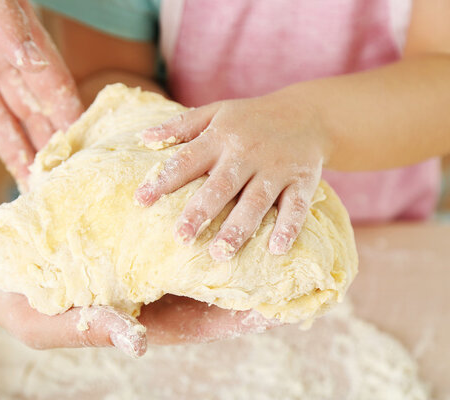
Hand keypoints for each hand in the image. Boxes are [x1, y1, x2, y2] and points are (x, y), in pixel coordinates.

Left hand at [0, 0, 82, 186]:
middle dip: (46, 146)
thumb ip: (8, 24)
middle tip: (60, 179)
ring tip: (29, 183)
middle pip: (27, 111)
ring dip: (13, 152)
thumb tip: (35, 61)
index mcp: (14, 38)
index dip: (69, 115)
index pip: (51, 84)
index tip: (84, 145)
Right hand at [0, 247, 276, 355]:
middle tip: (286, 268)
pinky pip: (170, 232)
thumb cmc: (23, 303)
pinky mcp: (132, 239)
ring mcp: (143, 264)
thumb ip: (95, 329)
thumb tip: (135, 341)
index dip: (234, 320)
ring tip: (261, 227)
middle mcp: (150, 292)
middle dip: (245, 283)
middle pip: (207, 291)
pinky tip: (214, 201)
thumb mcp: (53, 324)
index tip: (272, 311)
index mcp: (140, 319)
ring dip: (225, 248)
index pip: (198, 323)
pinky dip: (193, 222)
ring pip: (194, 261)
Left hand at [135, 92, 329, 259]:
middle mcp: (247, 153)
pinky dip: (288, 227)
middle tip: (182, 238)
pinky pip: (296, 206)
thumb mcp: (215, 112)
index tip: (141, 201)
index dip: (164, 180)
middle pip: (221, 185)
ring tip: (219, 253)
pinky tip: (276, 249)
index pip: (188, 160)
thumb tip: (143, 138)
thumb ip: (180, 126)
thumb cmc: (250, 118)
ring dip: (238, 228)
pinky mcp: (302, 181)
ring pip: (256, 201)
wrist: (308, 113)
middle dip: (201, 212)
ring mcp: (276, 168)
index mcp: (221, 137)